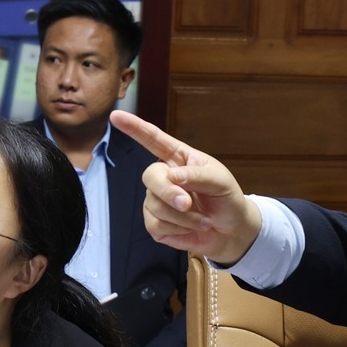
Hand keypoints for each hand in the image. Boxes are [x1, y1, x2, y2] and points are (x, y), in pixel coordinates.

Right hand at [110, 111, 261, 266]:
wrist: (230, 230)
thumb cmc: (226, 199)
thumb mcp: (221, 181)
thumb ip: (198, 176)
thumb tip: (173, 177)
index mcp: (178, 158)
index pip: (153, 139)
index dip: (134, 128)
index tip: (116, 116)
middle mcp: (164, 176)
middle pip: (150, 176)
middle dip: (168, 192)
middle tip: (187, 203)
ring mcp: (157, 199)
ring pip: (155, 205)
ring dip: (184, 217)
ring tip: (203, 220)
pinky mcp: (155, 222)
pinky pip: (156, 225)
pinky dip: (178, 230)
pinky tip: (191, 228)